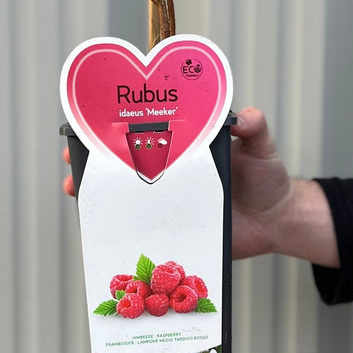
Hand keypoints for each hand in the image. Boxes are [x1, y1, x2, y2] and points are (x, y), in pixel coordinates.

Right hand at [62, 107, 337, 265]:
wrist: (277, 221)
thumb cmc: (266, 178)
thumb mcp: (261, 147)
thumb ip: (255, 129)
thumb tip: (245, 118)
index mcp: (182, 147)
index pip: (140, 133)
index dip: (111, 130)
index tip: (88, 128)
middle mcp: (170, 173)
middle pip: (123, 168)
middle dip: (93, 168)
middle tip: (75, 170)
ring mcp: (170, 203)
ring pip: (126, 200)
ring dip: (100, 200)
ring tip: (80, 198)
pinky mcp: (175, 230)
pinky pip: (146, 231)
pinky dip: (125, 234)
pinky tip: (110, 234)